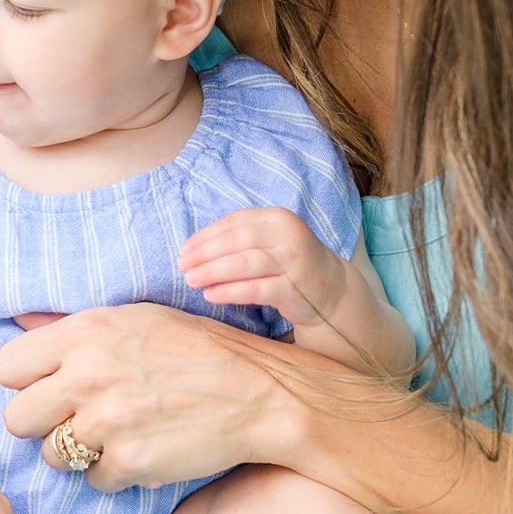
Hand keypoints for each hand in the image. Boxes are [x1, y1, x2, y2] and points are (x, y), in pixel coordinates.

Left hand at [0, 303, 301, 490]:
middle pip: (17, 417)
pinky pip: (93, 480)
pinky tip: (141, 450)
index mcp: (85, 332)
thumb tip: (18, 322)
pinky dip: (114, 473)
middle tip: (74, 419)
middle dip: (42, 422)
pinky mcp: (129, 463)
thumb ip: (70, 326)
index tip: (47, 387)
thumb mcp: (132, 318)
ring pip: (51, 455)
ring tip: (113, 434)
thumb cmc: (195, 350)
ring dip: (76, 452)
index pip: (6, 366)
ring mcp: (107, 422)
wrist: (260, 393)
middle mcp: (88, 375)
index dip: (25, 382)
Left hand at [178, 206, 354, 328]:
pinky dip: (229, 291)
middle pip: (237, 241)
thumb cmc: (288, 262)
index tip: (184, 250)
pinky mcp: (294, 290)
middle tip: (183, 266)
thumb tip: (193, 248)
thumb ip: (240, 238)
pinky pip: (255, 289)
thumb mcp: (269, 240)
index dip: (205, 236)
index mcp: (278, 218)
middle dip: (204, 254)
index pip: (234, 223)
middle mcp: (289, 237)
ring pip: (244, 264)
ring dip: (212, 271)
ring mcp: (293, 263)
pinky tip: (210, 295)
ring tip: (191, 280)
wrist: (329, 290)